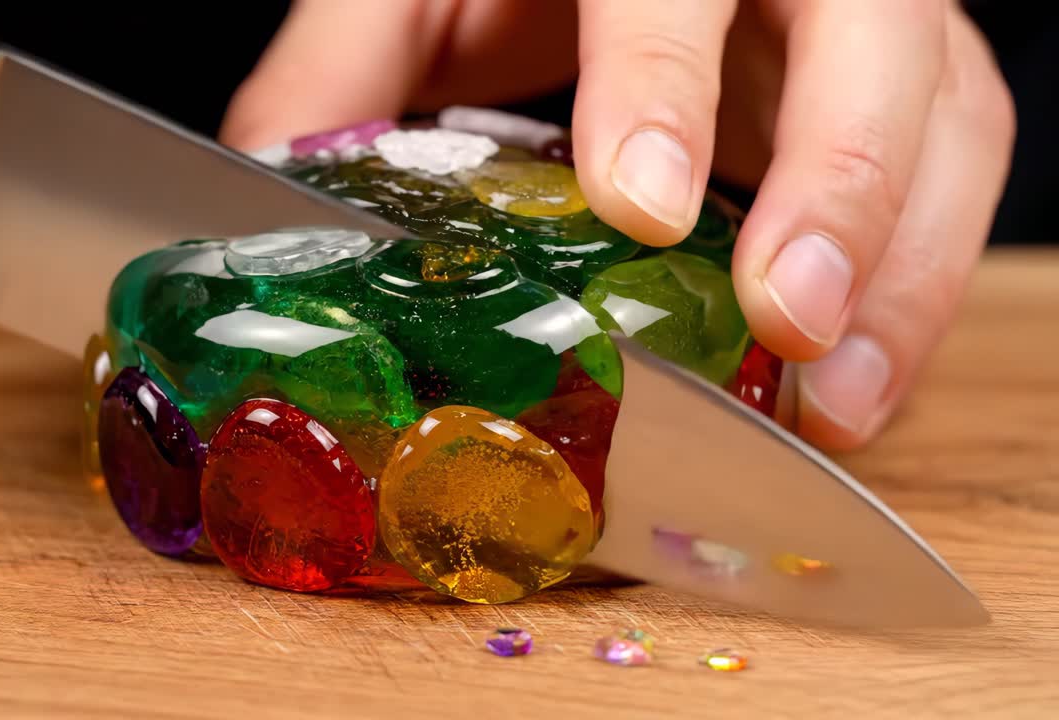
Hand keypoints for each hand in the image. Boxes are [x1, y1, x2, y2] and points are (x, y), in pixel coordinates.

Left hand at [220, 0, 1015, 452]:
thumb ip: (344, 68)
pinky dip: (918, 281)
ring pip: (949, 114)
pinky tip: (853, 376)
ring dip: (903, 266)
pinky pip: (957, 171)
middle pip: (874, 34)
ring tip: (838, 397)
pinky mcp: (905, 82)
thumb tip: (263, 183)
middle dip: (839, 181)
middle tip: (780, 318)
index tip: (644, 206)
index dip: (667, 83)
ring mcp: (864, 17)